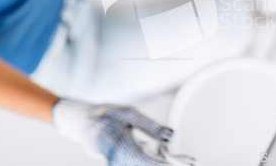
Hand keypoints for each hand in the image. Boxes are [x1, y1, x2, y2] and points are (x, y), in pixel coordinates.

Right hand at [52, 99, 194, 165]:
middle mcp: (119, 161)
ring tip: (183, 158)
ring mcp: (119, 164)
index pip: (147, 162)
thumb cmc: (106, 116)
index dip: (166, 164)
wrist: (84, 123)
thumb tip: (172, 135)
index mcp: (120, 148)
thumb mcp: (130, 114)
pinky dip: (153, 161)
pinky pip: (140, 164)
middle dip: (167, 164)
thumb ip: (151, 126)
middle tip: (191, 161)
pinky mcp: (123, 164)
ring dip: (160, 162)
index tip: (186, 163)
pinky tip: (164, 154)